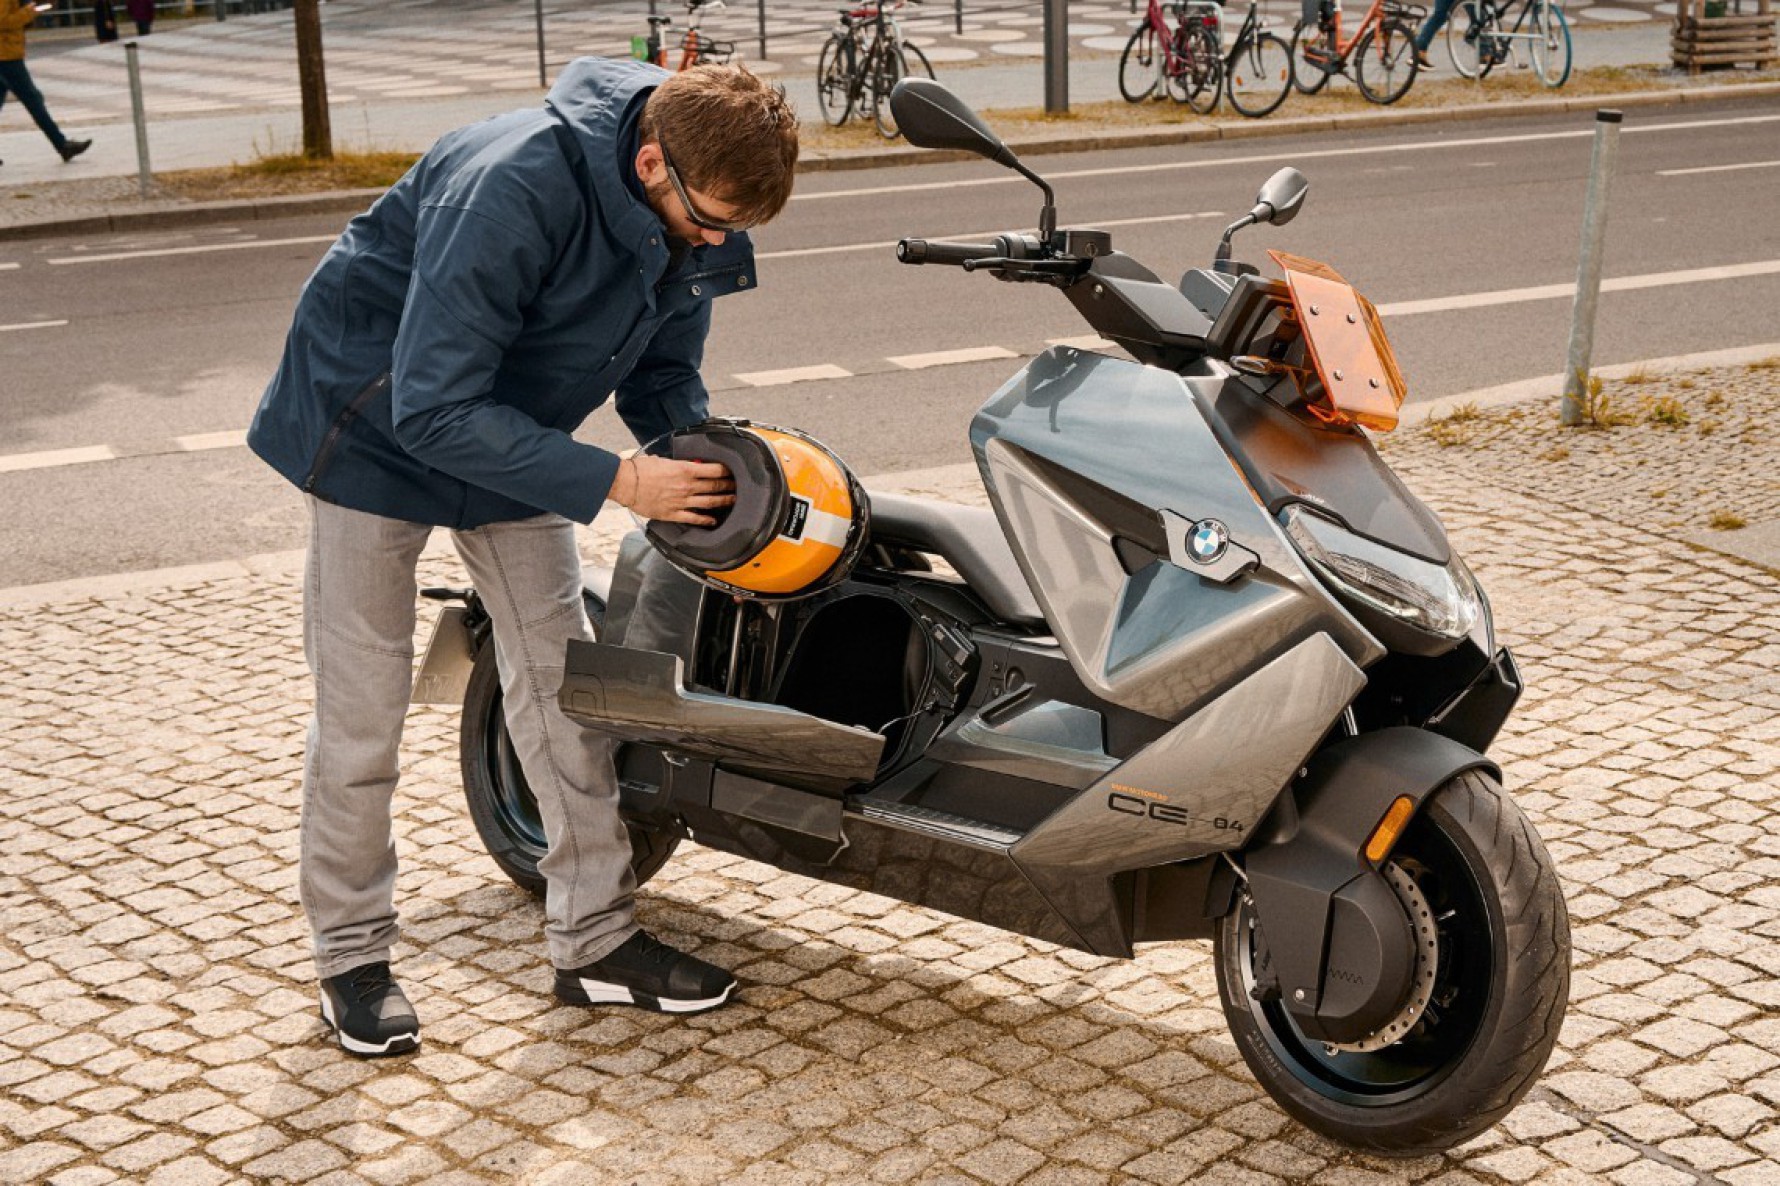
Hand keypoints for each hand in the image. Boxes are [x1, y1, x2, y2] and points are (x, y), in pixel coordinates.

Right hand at [610, 454, 734, 525]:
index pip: (714, 470)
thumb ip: (677, 464)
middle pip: (716, 486)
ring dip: (723, 501)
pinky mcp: (674, 514)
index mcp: (685, 470)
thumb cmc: (640, 469)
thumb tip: (685, 465)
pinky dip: (706, 520)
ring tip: (732, 501)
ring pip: (710, 502)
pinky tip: (713, 520)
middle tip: (738, 486)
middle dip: (730, 486)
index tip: (732, 471)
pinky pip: (694, 518)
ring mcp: (682, 501)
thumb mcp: (662, 460)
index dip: (727, 471)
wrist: (625, 483)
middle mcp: (687, 486)